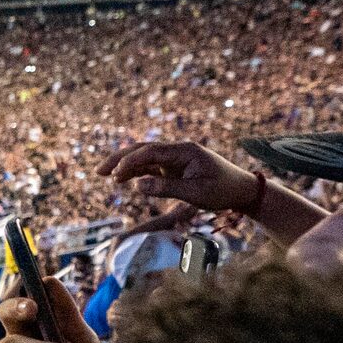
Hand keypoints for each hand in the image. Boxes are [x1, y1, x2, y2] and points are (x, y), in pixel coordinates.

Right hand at [96, 139, 266, 236]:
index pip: (151, 151)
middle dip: (120, 159)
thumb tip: (137, 186)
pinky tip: (123, 180)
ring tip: (106, 176)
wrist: (243, 190)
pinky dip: (135, 172)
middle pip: (142, 149)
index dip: (131, 161)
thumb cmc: (223, 191)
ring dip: (125, 165)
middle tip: (99, 171)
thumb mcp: (196, 193)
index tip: (117, 174)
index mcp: (185, 151)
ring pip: (143, 157)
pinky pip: (150, 167)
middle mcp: (178, 151)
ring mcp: (175, 159)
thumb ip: (166, 189)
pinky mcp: (174, 168)